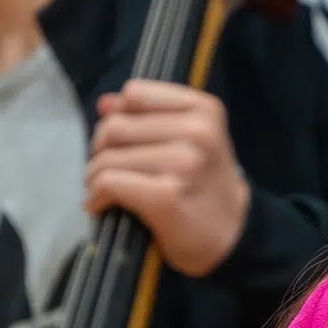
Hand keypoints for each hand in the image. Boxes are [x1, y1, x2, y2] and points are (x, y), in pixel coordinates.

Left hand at [85, 80, 250, 276]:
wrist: (233, 234)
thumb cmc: (204, 184)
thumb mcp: (191, 139)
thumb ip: (148, 115)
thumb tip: (104, 103)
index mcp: (203, 109)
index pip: (134, 93)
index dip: (118, 116)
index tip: (123, 141)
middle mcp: (198, 131)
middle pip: (114, 126)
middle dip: (100, 150)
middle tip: (108, 171)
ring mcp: (183, 164)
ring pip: (107, 157)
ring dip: (95, 177)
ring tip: (106, 191)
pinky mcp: (166, 196)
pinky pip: (108, 183)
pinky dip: (96, 196)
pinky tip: (103, 206)